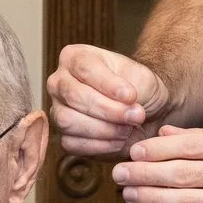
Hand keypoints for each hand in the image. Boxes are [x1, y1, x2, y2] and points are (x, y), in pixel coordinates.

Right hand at [47, 44, 171, 157]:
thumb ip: (133, 89)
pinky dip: (100, 145)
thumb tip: (126, 107)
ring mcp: (57, 110)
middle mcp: (59, 82)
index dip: (108, 85)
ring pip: (68, 120)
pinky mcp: (64, 136)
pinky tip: (119, 140)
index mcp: (75, 57)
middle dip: (108, 110)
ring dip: (104, 129)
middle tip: (136, 116)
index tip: (132, 96)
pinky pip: (72, 143)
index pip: (84, 68)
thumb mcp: (142, 78)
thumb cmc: (140, 88)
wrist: (145, 111)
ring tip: (128, 128)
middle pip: (74, 96)